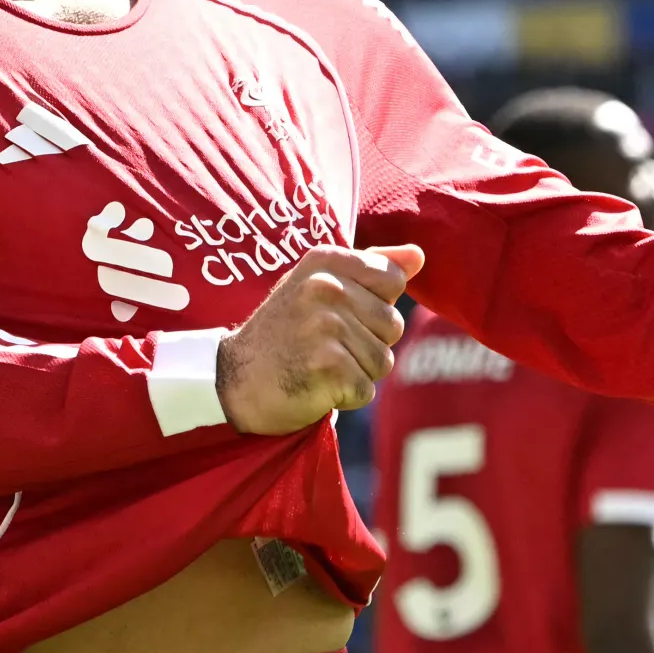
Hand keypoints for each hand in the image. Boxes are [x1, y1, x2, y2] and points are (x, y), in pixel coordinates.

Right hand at [217, 244, 424, 434]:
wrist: (233, 381)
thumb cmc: (283, 333)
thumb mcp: (318, 286)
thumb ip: (370, 268)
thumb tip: (420, 255)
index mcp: (325, 260)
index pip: (393, 279)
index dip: (374, 307)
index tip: (337, 314)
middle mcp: (326, 287)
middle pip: (393, 325)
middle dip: (366, 345)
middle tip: (322, 347)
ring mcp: (326, 325)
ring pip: (383, 361)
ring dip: (356, 373)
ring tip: (318, 366)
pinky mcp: (327, 365)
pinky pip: (366, 389)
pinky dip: (345, 397)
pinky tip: (315, 386)